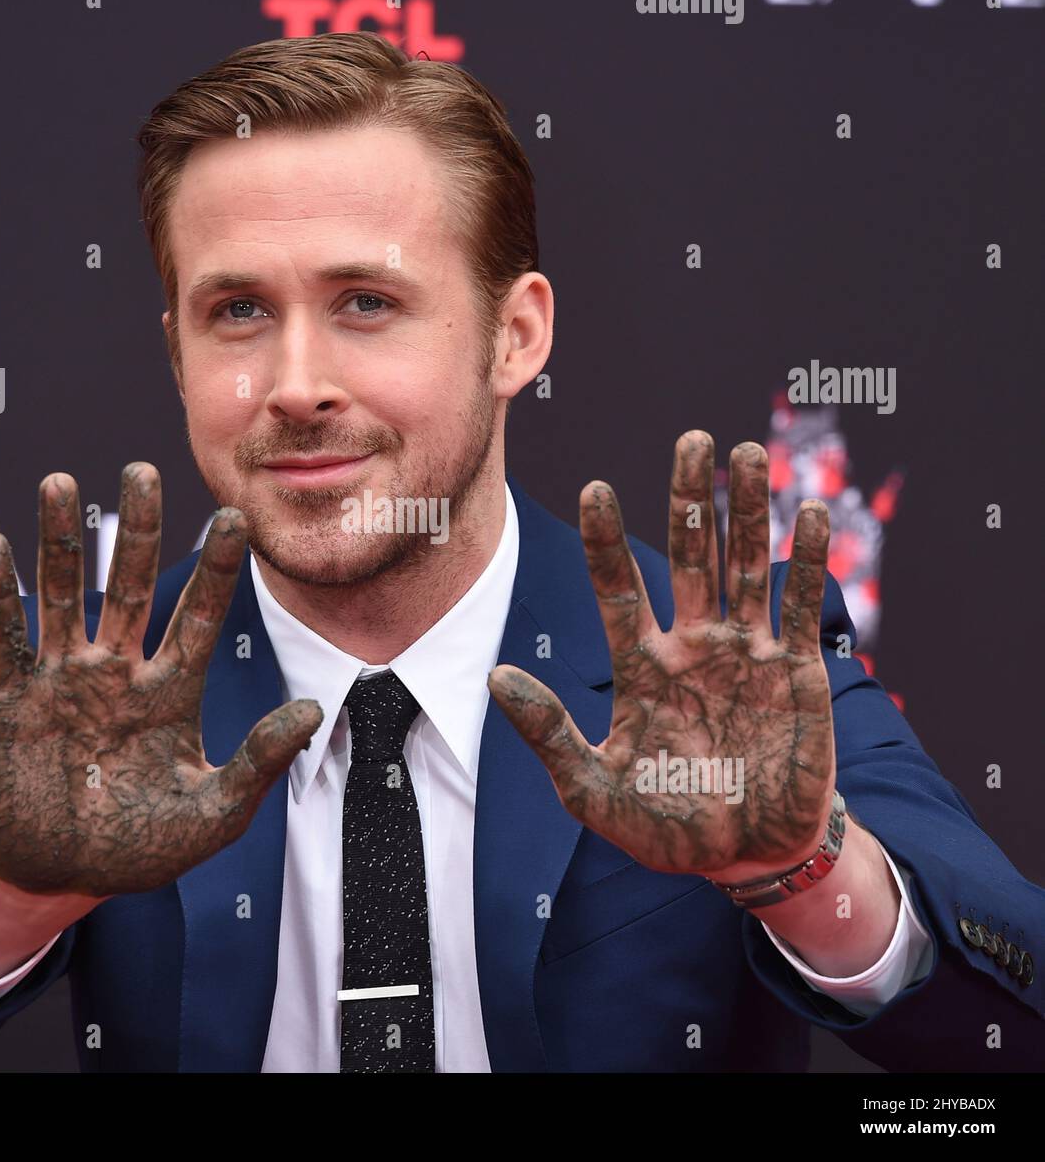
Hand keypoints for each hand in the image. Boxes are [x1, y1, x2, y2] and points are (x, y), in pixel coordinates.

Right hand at [0, 462, 322, 897]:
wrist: (59, 878)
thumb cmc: (139, 851)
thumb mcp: (213, 815)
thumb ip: (259, 762)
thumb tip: (317, 710)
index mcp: (171, 692)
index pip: (200, 617)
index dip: (217, 569)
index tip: (236, 517)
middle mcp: (120, 673)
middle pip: (131, 585)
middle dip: (137, 530)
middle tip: (143, 470)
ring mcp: (64, 680)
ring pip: (65, 596)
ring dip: (63, 541)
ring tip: (62, 482)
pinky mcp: (12, 698)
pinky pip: (8, 636)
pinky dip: (0, 593)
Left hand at [488, 431, 835, 881]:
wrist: (743, 861)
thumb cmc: (664, 829)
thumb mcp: (592, 789)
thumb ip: (549, 733)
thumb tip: (493, 677)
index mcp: (642, 666)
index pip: (620, 590)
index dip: (608, 542)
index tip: (597, 490)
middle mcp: (692, 647)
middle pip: (690, 556)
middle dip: (690, 499)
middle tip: (691, 439)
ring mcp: (745, 654)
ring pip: (744, 566)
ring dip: (746, 511)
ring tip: (744, 452)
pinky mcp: (796, 673)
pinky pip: (798, 607)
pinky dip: (805, 561)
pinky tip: (805, 512)